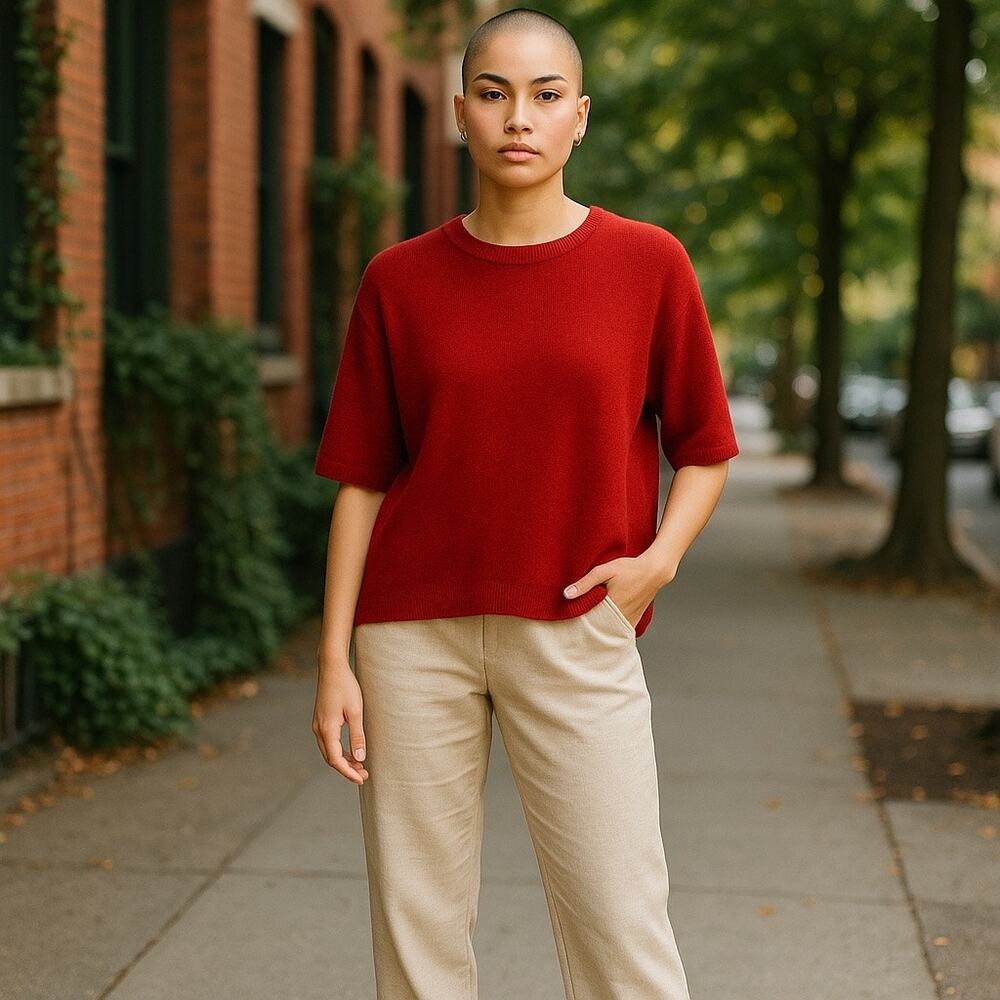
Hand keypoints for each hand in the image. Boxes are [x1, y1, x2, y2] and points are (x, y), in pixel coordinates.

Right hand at [313, 658, 368, 784]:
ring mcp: (318, 725)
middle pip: (331, 758)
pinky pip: (329, 742)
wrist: (332, 668)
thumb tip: (360, 758)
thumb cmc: (345, 687)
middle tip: (364, 774)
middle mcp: (318, 729)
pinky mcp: (321, 720)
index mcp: (327, 729)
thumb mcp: (355, 711)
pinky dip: (340, 750)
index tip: (361, 779)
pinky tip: (352, 751)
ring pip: (329, 751)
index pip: (335, 760)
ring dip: (344, 760)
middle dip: (347, 769)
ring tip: (360, 766)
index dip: (348, 772)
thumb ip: (357, 735)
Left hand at [563, 555, 674, 627]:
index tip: (569, 626)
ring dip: (600, 631)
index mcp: (612, 607)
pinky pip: (620, 630)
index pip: (590, 624)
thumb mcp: (604, 571)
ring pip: (610, 632)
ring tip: (588, 629)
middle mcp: (621, 618)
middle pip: (599, 631)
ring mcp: (630, 620)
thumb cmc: (630, 569)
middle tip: (575, 630)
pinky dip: (612, 630)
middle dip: (588, 630)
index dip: (579, 625)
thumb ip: (585, 583)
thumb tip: (566, 594)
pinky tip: (603, 626)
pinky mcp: (635, 620)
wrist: (654, 571)